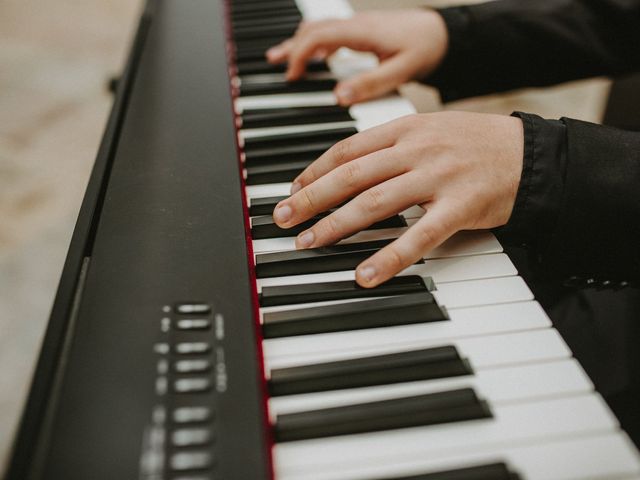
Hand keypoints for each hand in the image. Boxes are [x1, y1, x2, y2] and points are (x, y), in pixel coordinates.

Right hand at [266, 10, 447, 104]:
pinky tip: (316, 58)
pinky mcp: (364, 31)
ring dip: (300, 43)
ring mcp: (359, 26)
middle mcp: (357, 25)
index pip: (318, 37)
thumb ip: (371, 84)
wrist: (444, 33)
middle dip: (291, 47)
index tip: (291, 77)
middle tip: (275, 66)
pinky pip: (332, 33)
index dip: (299, 55)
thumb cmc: (426, 48)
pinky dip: (316, 44)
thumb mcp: (402, 71)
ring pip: (320, 29)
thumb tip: (339, 96)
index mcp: (362, 33)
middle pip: (313, 30)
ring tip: (282, 58)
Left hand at [272, 112, 523, 286]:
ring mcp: (438, 177)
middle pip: (351, 174)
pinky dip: (389, 256)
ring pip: (375, 202)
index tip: (293, 190)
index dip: (314, 170)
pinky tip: (365, 274)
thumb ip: (391, 146)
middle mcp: (417, 149)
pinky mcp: (460, 207)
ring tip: (308, 243)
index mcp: (406, 129)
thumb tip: (348, 167)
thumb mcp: (430, 131)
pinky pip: (419, 235)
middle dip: (311, 198)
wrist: (532, 153)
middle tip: (283, 219)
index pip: (348, 149)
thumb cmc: (476, 145)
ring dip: (336, 225)